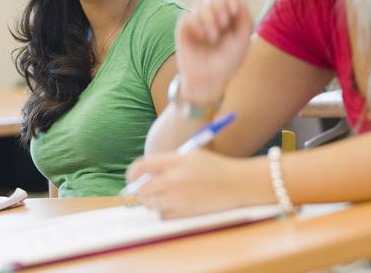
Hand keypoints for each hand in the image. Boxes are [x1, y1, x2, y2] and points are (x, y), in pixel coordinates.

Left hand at [126, 150, 250, 217]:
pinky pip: (163, 215)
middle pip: (142, 188)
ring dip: (153, 201)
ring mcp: (179, 197)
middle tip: (145, 190)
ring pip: (151, 203)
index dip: (133, 173)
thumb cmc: (215, 167)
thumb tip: (143, 173)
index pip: (142, 166)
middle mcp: (175, 178)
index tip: (132, 177)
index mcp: (176, 161)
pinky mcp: (185, 212)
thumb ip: (168, 162)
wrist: (239, 184)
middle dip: (141, 190)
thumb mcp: (192, 156)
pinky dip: (165, 211)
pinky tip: (176, 204)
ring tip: (164, 196)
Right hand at [175, 0, 252, 103]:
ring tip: (212, 38)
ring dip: (209, 19)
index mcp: (228, 17)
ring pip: (199, 4)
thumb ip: (245, 19)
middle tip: (224, 22)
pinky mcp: (184, 29)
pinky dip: (196, 24)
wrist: (210, 80)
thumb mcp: (243, 41)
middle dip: (219, 5)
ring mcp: (197, 21)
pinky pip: (187, 16)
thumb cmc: (228, 62)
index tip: (234, 11)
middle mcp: (212, 16)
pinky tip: (201, 37)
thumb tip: (240, 0)